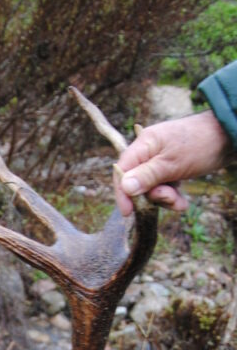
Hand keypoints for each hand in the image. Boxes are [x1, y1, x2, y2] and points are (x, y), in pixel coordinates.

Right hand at [113, 111, 231, 215]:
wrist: (229, 137)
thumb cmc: (201, 144)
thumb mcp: (172, 163)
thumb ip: (147, 175)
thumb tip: (124, 187)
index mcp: (144, 145)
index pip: (123, 170)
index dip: (122, 192)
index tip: (128, 212)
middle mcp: (149, 153)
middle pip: (137, 183)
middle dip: (152, 196)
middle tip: (170, 197)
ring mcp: (161, 162)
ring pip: (152, 189)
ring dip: (165, 199)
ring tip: (179, 201)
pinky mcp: (172, 169)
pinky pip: (164, 188)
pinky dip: (172, 197)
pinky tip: (183, 202)